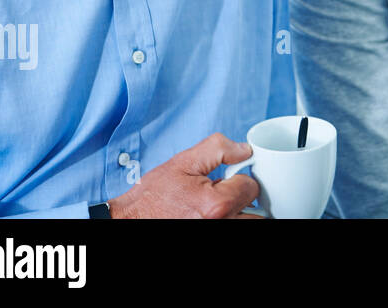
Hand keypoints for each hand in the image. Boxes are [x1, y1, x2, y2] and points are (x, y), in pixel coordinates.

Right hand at [106, 132, 260, 218]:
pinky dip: (230, 219)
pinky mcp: (209, 238)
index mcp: (216, 204)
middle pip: (255, 211)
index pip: (251, 187)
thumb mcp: (184, 162)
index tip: (226, 178)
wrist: (131, 219)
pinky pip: (233, 226)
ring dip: (240, 212)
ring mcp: (215, 233)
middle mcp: (220, 224)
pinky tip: (215, 214)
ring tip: (220, 206)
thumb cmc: (153, 196)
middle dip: (244, 199)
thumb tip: (244, 150)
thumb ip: (218, 149)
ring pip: (247, 222)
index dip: (240, 177)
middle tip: (227, 193)